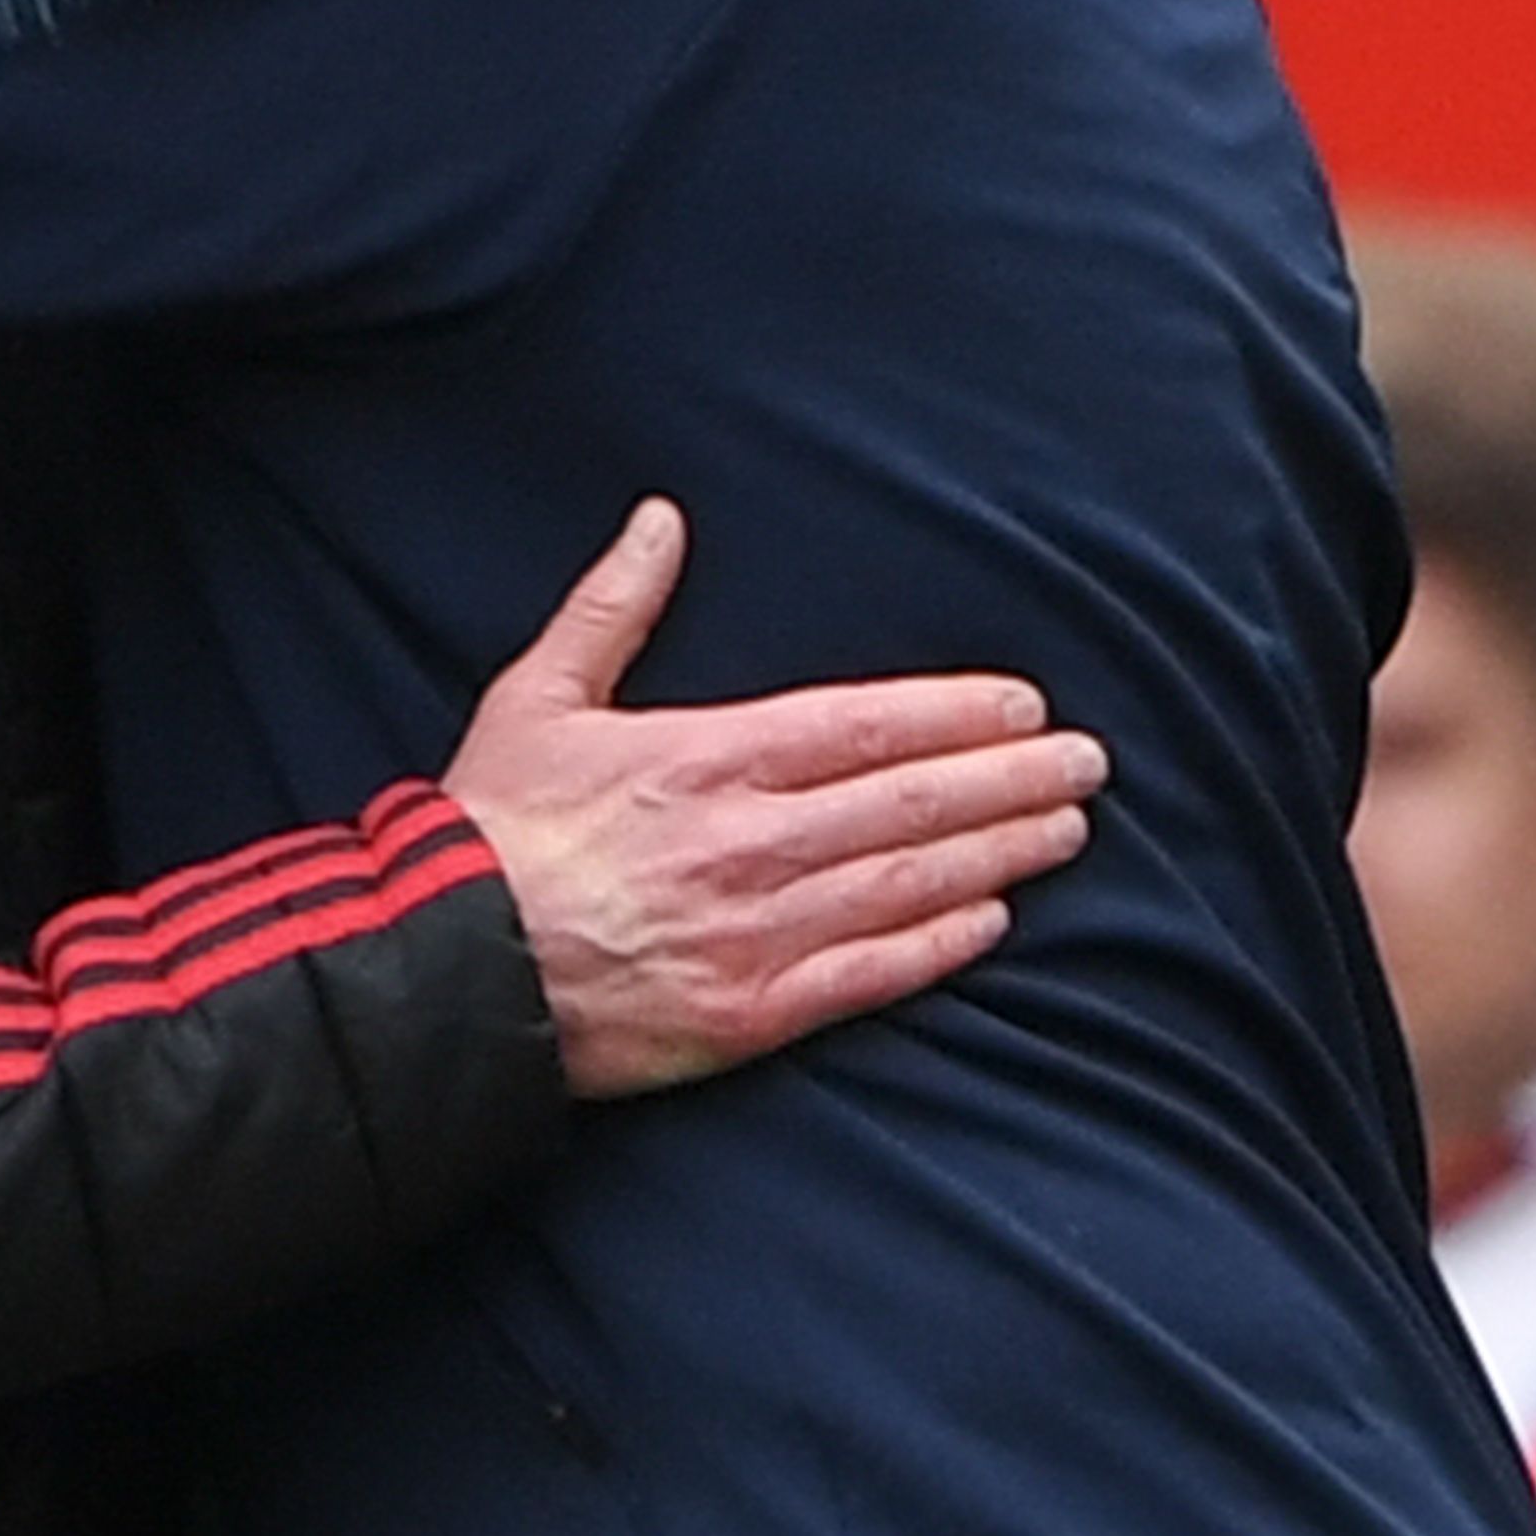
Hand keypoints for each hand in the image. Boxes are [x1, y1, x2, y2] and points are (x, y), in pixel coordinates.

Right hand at [441, 500, 1107, 1100]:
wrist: (446, 969)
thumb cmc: (491, 827)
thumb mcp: (540, 694)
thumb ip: (613, 606)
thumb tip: (661, 522)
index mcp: (709, 758)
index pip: (866, 727)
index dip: (957, 714)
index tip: (1024, 704)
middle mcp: (752, 842)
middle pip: (912, 801)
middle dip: (1012, 778)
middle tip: (1089, 764)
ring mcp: (759, 932)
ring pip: (909, 883)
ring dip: (999, 852)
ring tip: (1067, 829)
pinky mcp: (752, 1014)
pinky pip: (870, 975)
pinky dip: (939, 945)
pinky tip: (993, 921)